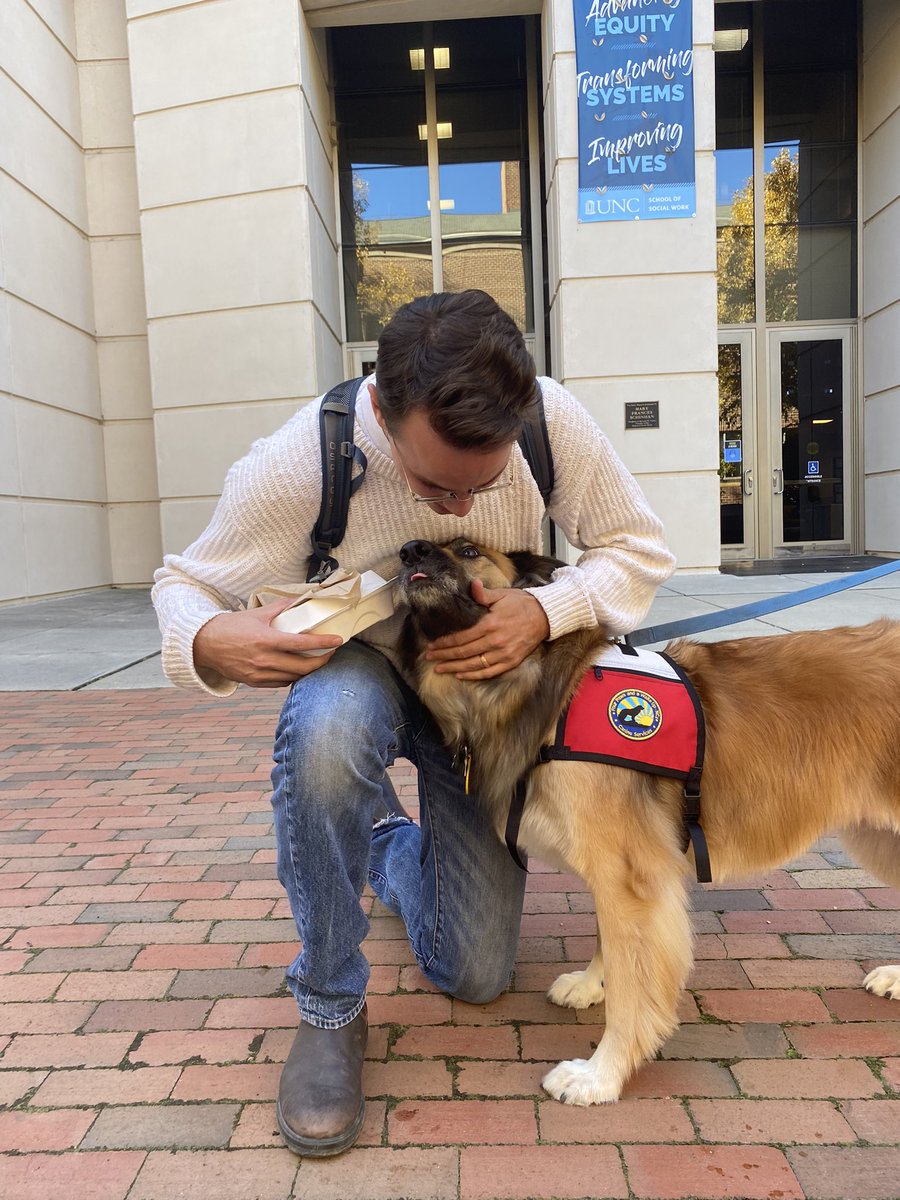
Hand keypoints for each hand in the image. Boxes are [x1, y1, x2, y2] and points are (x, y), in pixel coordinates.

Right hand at [193, 599, 342, 687]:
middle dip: (322, 661)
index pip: (302, 643)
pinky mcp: (254, 682)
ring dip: (308, 670)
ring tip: (317, 660)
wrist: (205, 644)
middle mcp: (264, 659)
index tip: (338, 641)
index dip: (323, 643)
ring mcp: (259, 673)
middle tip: (330, 652)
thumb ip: (281, 607)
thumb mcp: (257, 613)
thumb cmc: (230, 627)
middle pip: (303, 666)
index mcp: (266, 640)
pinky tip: (297, 669)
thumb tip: (300, 600)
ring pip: (294, 677)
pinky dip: (292, 677)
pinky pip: (281, 683)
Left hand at [426, 580, 549, 677]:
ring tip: (440, 669)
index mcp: (490, 624)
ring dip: (455, 668)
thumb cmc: (522, 604)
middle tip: (429, 659)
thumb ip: (484, 594)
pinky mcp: (511, 661)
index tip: (432, 646)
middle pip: (464, 652)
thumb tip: (472, 585)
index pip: (462, 637)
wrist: (545, 616)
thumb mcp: (502, 594)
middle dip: (444, 656)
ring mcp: (504, 654)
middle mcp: (495, 641)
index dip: (445, 643)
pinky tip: (461, 675)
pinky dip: (474, 675)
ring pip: (474, 665)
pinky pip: (489, 672)